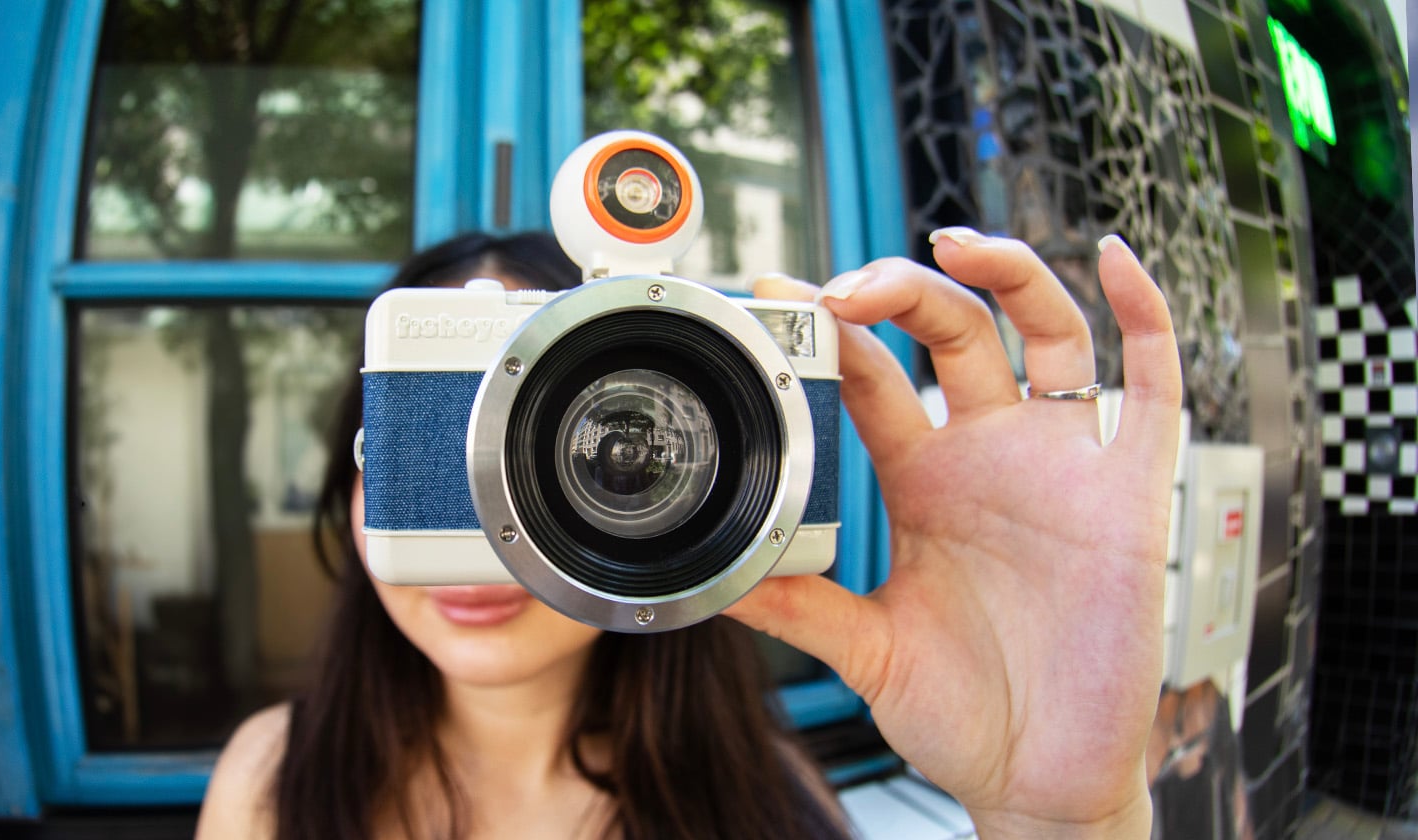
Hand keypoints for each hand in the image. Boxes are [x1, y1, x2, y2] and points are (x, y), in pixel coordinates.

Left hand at [728, 229, 1180, 837]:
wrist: (1038, 773)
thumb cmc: (963, 711)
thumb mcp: (866, 648)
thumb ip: (799, 605)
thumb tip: (718, 576)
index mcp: (923, 479)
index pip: (873, 375)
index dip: (831, 328)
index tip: (778, 293)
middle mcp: (989, 455)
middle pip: (950, 333)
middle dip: (901, 293)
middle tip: (848, 287)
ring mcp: (1061, 463)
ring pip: (1044, 332)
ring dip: (1005, 274)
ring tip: (953, 245)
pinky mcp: (1130, 488)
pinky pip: (1151, 382)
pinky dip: (1142, 312)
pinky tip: (1110, 257)